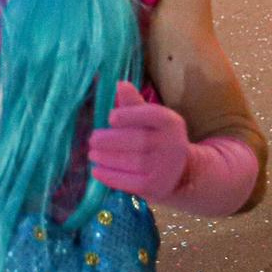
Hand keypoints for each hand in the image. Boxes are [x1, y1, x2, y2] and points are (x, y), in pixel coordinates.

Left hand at [87, 81, 190, 202]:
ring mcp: (166, 168)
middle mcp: (173, 144)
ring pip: (131, 162)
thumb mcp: (150, 120)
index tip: (111, 118)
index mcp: (171, 122)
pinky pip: (128, 181)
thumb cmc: (157, 139)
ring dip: (106, 158)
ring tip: (92, 154)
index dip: (130, 115)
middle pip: (138, 140)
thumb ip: (134, 104)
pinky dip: (109, 176)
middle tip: (92, 140)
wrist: (180, 174)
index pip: (151, 115)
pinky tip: (96, 170)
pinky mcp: (156, 187)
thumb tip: (120, 84)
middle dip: (110, 140)